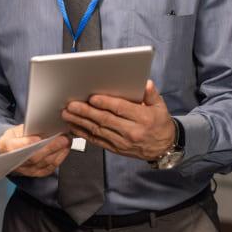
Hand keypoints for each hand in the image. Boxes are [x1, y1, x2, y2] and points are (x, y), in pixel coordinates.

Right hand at [0, 125, 70, 176]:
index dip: (28, 143)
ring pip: (44, 163)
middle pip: (34, 157)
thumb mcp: (17, 129)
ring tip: (67, 141)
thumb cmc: (16, 137)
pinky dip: (59, 158)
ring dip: (58, 152)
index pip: (17, 146)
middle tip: (63, 139)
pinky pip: (49, 168)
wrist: (11, 150)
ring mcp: (26, 170)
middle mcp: (16, 161)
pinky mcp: (36, 173)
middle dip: (51, 148)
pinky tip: (65, 150)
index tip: (38, 138)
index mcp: (6, 146)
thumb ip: (28, 129)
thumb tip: (45, 126)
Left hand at [61, 80, 175, 161]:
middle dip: (86, 112)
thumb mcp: (160, 107)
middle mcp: (131, 132)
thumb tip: (145, 83)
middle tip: (71, 105)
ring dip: (80, 122)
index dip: (105, 103)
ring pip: (98, 131)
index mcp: (143, 118)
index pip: (121, 109)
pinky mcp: (115, 149)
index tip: (92, 98)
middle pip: (105, 120)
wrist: (163, 148)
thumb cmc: (160, 124)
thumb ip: (151, 94)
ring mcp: (122, 142)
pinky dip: (84, 133)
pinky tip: (73, 126)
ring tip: (67, 114)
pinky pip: (97, 141)